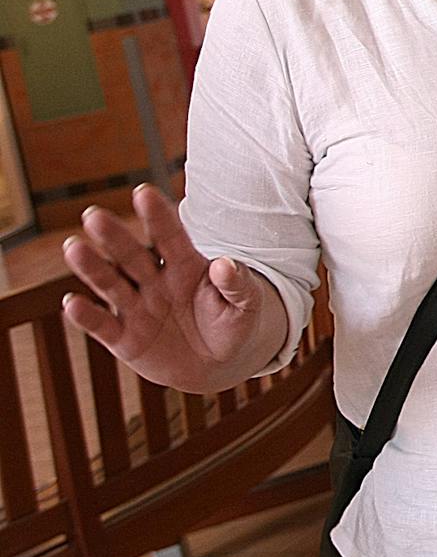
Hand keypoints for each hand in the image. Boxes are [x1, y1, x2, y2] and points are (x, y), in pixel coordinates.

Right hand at [60, 185, 282, 395]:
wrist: (215, 363)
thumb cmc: (231, 324)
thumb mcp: (245, 305)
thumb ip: (238, 284)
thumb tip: (225, 264)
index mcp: (185, 266)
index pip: (171, 237)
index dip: (158, 216)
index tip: (143, 192)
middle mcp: (155, 282)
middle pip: (132, 256)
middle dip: (114, 237)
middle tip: (94, 215)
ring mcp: (137, 309)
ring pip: (111, 284)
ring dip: (92, 268)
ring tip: (73, 248)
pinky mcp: (123, 339)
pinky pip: (103, 326)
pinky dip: (87, 316)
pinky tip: (71, 302)